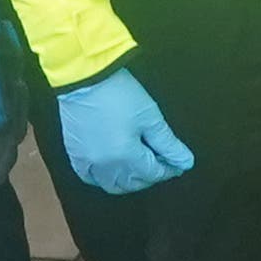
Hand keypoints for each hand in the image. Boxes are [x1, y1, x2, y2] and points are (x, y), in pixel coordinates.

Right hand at [57, 66, 194, 192]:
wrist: (84, 75)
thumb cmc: (118, 92)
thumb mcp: (150, 116)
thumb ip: (168, 143)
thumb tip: (185, 161)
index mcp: (126, 156)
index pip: (154, 173)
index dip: (169, 169)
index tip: (178, 163)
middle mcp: (106, 164)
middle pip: (134, 182)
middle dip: (150, 175)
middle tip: (160, 162)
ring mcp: (87, 161)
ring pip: (112, 185)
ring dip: (129, 181)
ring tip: (139, 167)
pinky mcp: (75, 153)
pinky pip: (89, 177)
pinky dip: (102, 178)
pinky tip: (112, 169)